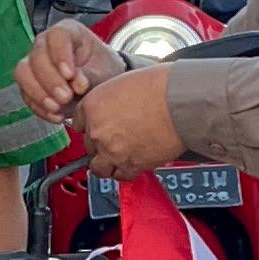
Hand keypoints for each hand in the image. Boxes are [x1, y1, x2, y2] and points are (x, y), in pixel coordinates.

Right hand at [15, 17, 119, 123]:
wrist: (99, 88)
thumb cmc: (103, 71)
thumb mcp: (104, 72)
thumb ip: (90, 76)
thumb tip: (77, 84)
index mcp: (68, 32)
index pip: (56, 36)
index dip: (60, 55)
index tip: (70, 75)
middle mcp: (46, 44)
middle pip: (37, 55)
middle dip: (50, 80)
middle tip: (65, 97)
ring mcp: (34, 63)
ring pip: (23, 73)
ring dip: (39, 93)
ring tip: (57, 108)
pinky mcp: (30, 83)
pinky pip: (25, 93)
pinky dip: (39, 107)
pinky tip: (56, 115)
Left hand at [77, 65, 183, 179]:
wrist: (181, 102)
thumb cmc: (161, 87)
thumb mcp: (124, 84)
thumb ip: (112, 101)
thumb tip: (114, 110)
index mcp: (93, 104)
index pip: (77, 122)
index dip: (90, 126)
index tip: (98, 128)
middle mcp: (97, 129)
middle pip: (88, 145)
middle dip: (100, 143)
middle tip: (116, 140)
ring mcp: (112, 149)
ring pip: (99, 167)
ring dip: (107, 163)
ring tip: (118, 158)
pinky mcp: (130, 165)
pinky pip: (121, 176)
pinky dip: (125, 172)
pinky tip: (132, 164)